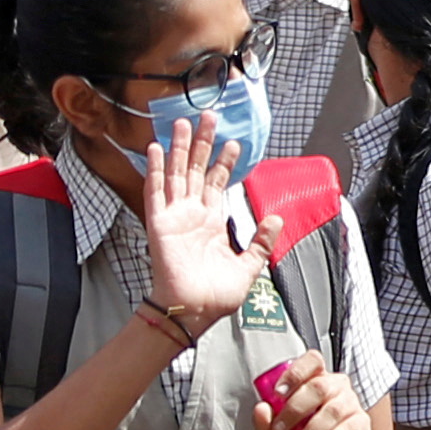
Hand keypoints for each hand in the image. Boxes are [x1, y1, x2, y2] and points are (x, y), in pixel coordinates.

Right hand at [131, 114, 258, 325]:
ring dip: (179, 147)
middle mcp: (192, 215)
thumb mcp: (248, 266)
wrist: (193, 311)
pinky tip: (155, 149)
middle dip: (204, 143)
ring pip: (176, 173)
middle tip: (209, 117)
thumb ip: (260, 241)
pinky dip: (154, 169)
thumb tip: (276, 218)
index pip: (217, 183)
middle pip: (197, 169)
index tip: (233, 143)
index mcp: (212, 223)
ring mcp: (175, 217)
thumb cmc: (215, 296)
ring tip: (183, 122)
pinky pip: (155, 191)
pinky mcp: (159, 223)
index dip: (224, 162)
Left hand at [245, 346, 368, 429]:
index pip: (311, 361)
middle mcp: (336, 386)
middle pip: (319, 386)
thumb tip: (262, 408)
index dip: (295, 373)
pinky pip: (349, 427)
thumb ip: (264, 424)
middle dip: (295, 409)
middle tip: (280, 429)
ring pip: (333, 409)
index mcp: (315, 379)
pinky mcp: (362, 424)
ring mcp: (351, 403)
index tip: (278, 393)